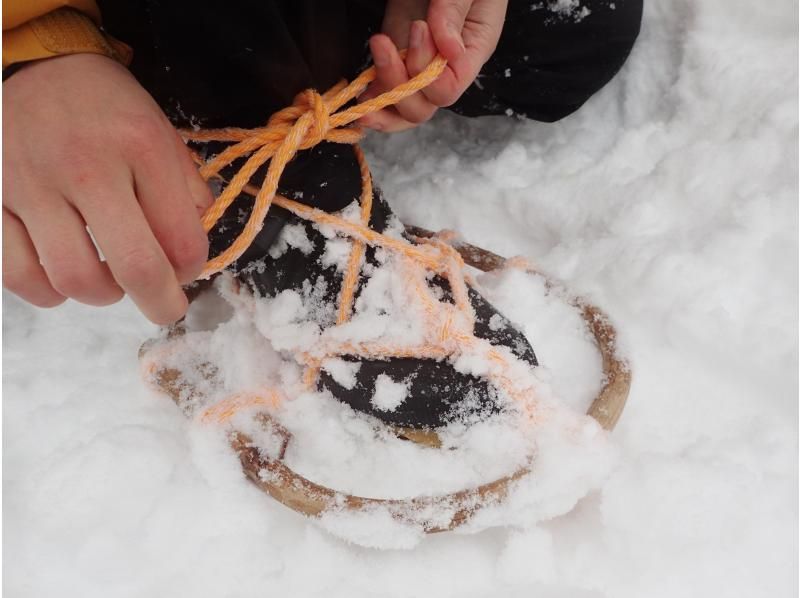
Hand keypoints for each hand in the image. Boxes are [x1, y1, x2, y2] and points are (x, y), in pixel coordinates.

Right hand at [3, 53, 212, 323]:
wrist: (32, 63)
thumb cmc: (108, 106)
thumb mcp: (161, 132)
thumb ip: (185, 190)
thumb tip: (191, 253)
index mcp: (141, 147)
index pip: (181, 239)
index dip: (192, 269)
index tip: (187, 270)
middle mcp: (87, 167)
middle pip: (135, 268)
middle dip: (161, 303)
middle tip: (166, 308)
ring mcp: (32, 184)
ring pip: (74, 280)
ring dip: (102, 294)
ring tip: (109, 279)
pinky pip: (17, 273)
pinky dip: (46, 292)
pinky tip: (62, 279)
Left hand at [359, 0, 507, 131]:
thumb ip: (454, 12)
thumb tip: (448, 51)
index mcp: (472, 50)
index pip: (450, 88)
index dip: (429, 75)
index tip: (418, 28)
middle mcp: (445, 67)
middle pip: (424, 107)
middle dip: (400, 85)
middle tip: (385, 41)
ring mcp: (417, 64)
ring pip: (404, 108)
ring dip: (382, 96)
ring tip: (365, 79)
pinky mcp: (395, 56)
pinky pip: (387, 92)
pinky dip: (373, 97)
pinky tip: (360, 92)